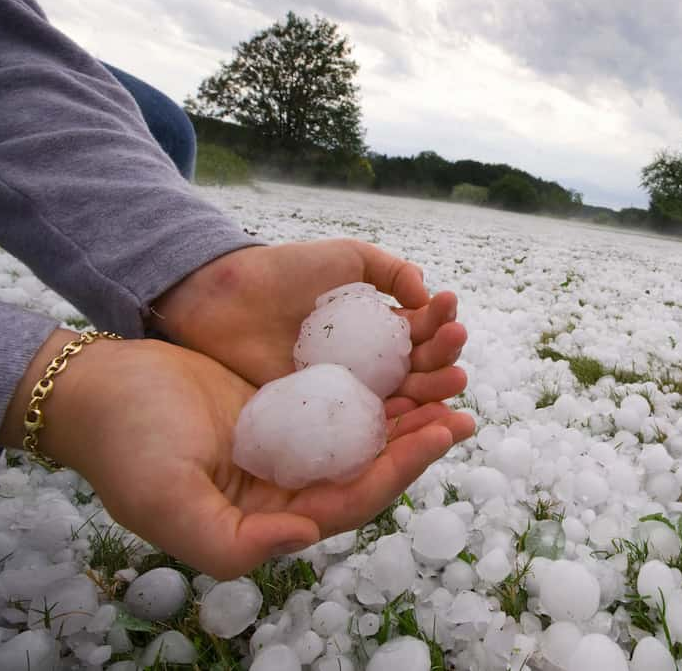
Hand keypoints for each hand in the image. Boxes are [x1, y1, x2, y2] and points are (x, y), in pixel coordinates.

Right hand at [0, 331, 475, 578]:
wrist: (97, 389)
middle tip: (463, 404)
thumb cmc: (124, 445)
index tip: (442, 431)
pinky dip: (378, 381)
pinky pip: (345, 398)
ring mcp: (291, 443)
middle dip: (421, 438)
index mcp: (271, 515)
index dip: (401, 470)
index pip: (354, 499)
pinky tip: (405, 356)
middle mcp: (290, 485)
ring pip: (365, 432)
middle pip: (373, 466)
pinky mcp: (287, 405)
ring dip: (409, 407)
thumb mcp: (164, 499)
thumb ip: (230, 539)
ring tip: (449, 375)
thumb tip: (307, 536)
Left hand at [151, 241, 467, 406]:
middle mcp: (370, 361)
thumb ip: (390, 270)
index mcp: (379, 325)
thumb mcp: (346, 258)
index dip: (440, 321)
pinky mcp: (325, 413)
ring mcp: (350, 390)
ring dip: (434, 389)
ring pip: (403, 396)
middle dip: (445, 356)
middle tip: (455, 347)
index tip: (448, 308)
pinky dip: (398, 421)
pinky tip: (416, 412)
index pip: (422, 330)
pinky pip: (367, 422)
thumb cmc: (284, 273)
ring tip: (454, 379)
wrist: (226, 298)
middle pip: (420, 366)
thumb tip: (427, 293)